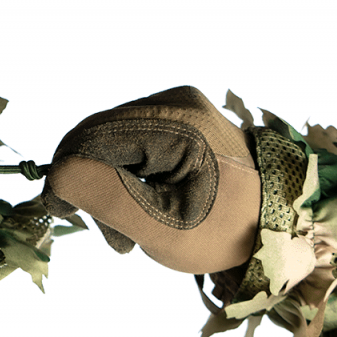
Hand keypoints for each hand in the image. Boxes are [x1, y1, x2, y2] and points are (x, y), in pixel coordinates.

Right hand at [42, 86, 260, 273]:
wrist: (279, 224)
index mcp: (176, 123)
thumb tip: (56, 174)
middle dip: (91, 186)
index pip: (88, 140)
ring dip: (107, 186)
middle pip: (95, 138)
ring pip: (106, 142)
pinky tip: (143, 203)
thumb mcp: (163, 226)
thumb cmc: (226, 232)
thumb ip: (104, 196)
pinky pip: (126, 143)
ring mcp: (177, 105)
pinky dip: (123, 177)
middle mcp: (175, 101)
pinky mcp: (178, 117)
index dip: (67, 177)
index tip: (67, 216)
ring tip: (133, 228)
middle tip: (117, 235)